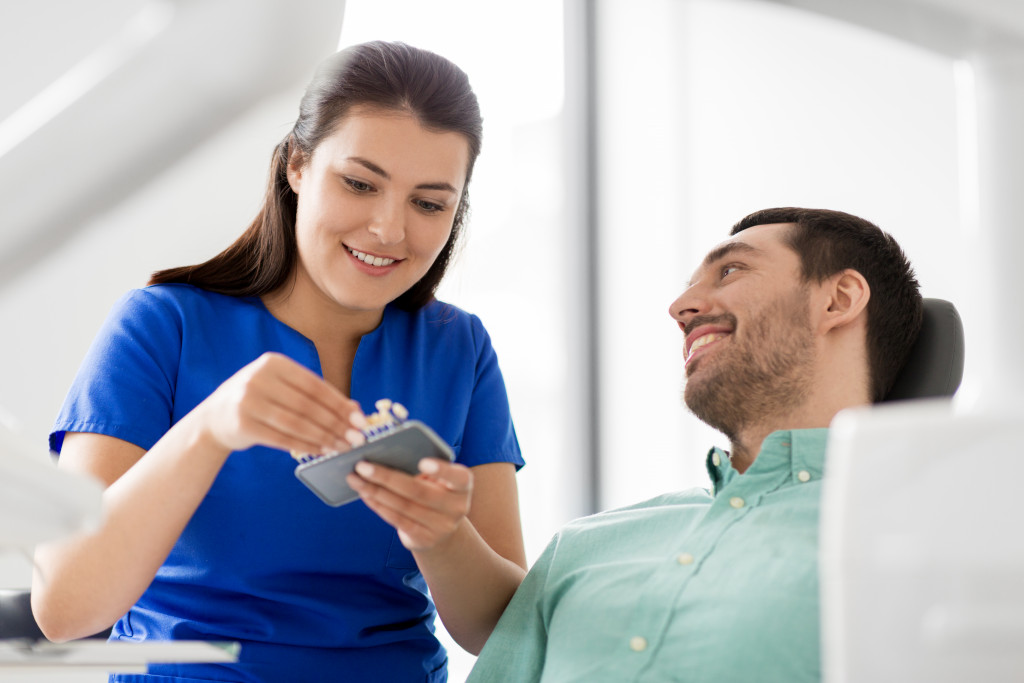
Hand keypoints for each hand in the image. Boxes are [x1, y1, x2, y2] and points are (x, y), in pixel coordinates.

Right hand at [194, 352, 365, 455]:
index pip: (315, 384)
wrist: (214, 419)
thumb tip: (355, 410)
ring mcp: (248, 401)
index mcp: (273, 363)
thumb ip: (316, 395)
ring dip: (324, 437)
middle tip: (357, 438)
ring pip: (296, 423)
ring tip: (342, 447)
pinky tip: (321, 451)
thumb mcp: (283, 389)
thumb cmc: (259, 401)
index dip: (340, 403)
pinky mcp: (242, 425)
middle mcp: (258, 378)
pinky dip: (306, 446)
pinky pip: (282, 439)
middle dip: (336, 424)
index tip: (360, 420)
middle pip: (307, 405)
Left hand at [346, 458, 472, 550]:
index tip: (421, 462)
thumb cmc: (436, 491)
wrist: (442, 528)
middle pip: (418, 491)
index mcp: (463, 485)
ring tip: (355, 479)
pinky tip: (365, 494)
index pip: (457, 476)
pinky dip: (378, 505)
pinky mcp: (425, 539)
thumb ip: (423, 469)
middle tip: (362, 465)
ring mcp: (441, 526)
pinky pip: (397, 520)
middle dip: (387, 477)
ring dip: (375, 491)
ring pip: (403, 506)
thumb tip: (385, 457)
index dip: (441, 470)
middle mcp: (457, 507)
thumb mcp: (439, 479)